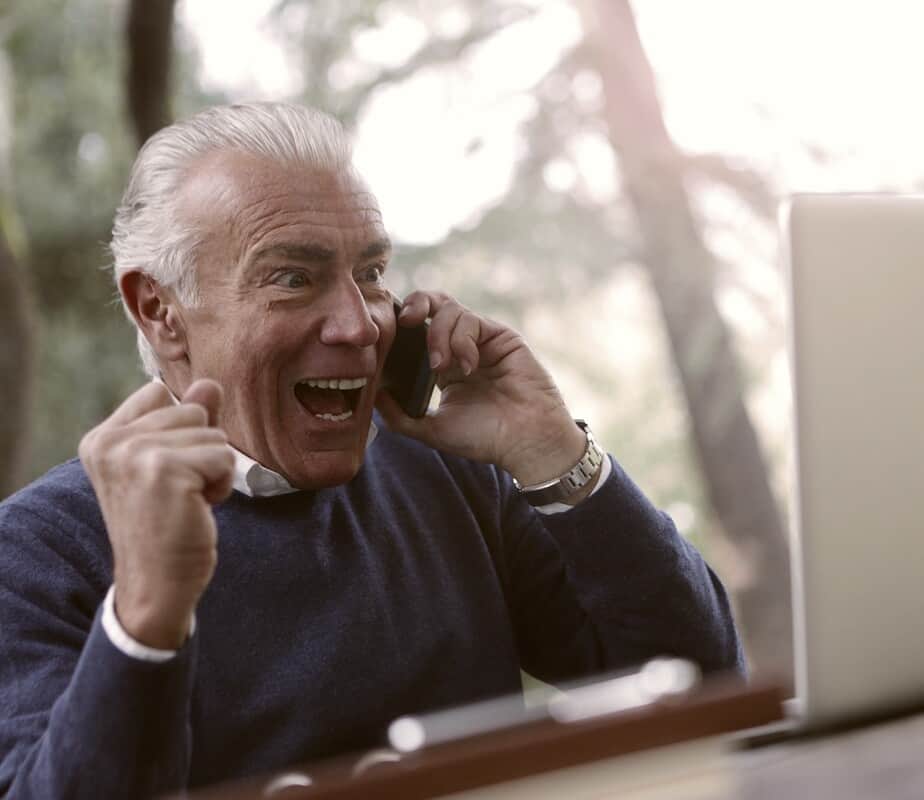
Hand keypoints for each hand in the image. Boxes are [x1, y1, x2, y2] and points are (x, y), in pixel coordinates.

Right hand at [79, 379, 233, 648]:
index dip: (181, 429)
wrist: (156, 584)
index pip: (160, 393)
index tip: (166, 472)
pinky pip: (223, 455)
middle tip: (179, 493)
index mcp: (102, 438)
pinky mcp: (166, 471)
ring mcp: (135, 454)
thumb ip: (187, 422)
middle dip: (201, 450)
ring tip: (187, 501)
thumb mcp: (171, 465)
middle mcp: (111, 442)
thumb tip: (210, 384)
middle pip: (191, 410)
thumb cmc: (166, 525)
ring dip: (214, 469)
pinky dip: (222, 483)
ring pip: (213, 433)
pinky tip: (198, 509)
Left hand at [375, 291, 589, 488]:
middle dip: (416, 305)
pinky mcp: (501, 336)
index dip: (402, 326)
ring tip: (441, 366)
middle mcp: (462, 347)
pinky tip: (467, 366)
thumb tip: (372, 397)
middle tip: (406, 322)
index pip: (418, 332)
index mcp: (444, 366)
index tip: (387, 336)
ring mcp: (482, 340)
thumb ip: (400, 417)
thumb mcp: (432, 430)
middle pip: (433, 305)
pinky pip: (472, 320)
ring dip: (438, 335)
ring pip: (450, 310)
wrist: (524, 442)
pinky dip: (462, 340)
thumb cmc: (484, 438)